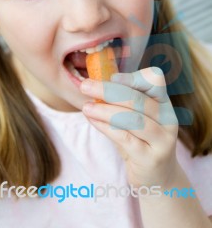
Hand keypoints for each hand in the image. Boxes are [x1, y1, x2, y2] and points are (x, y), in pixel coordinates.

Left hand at [80, 67, 178, 187]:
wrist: (158, 177)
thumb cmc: (141, 141)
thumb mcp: (137, 118)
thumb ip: (122, 102)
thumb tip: (94, 84)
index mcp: (164, 103)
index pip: (154, 81)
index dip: (132, 77)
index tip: (111, 77)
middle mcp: (168, 119)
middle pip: (138, 99)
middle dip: (109, 90)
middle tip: (85, 86)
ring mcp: (162, 140)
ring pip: (133, 119)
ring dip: (105, 110)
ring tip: (86, 107)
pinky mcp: (151, 158)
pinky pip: (125, 139)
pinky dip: (106, 127)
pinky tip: (92, 120)